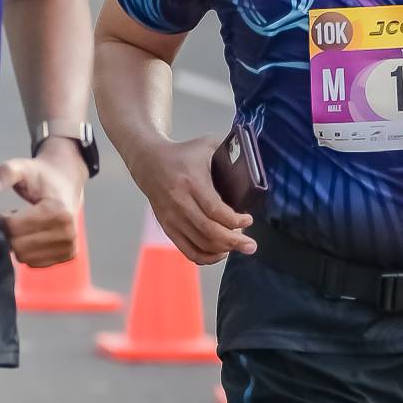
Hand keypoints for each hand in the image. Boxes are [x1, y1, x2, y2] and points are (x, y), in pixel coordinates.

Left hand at [0, 147, 85, 268]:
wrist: (67, 183)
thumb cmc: (41, 177)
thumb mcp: (22, 167)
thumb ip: (6, 174)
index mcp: (58, 212)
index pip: (14, 227)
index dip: (0, 219)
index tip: (2, 211)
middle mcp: (67, 233)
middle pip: (18, 245)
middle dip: (8, 232)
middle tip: (11, 217)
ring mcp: (69, 247)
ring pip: (24, 257)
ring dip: (17, 242)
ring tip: (23, 225)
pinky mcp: (67, 256)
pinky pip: (34, 263)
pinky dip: (27, 251)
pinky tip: (31, 236)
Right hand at [136, 135, 256, 264]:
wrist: (149, 162)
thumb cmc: (183, 154)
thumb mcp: (206, 145)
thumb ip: (230, 149)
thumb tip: (253, 158)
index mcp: (192, 182)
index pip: (214, 209)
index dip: (234, 220)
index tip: (248, 219)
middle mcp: (180, 202)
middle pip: (209, 231)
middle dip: (233, 241)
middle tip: (251, 245)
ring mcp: (172, 217)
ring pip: (200, 243)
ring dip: (222, 249)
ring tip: (239, 246)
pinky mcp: (167, 226)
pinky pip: (187, 249)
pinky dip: (205, 257)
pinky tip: (220, 253)